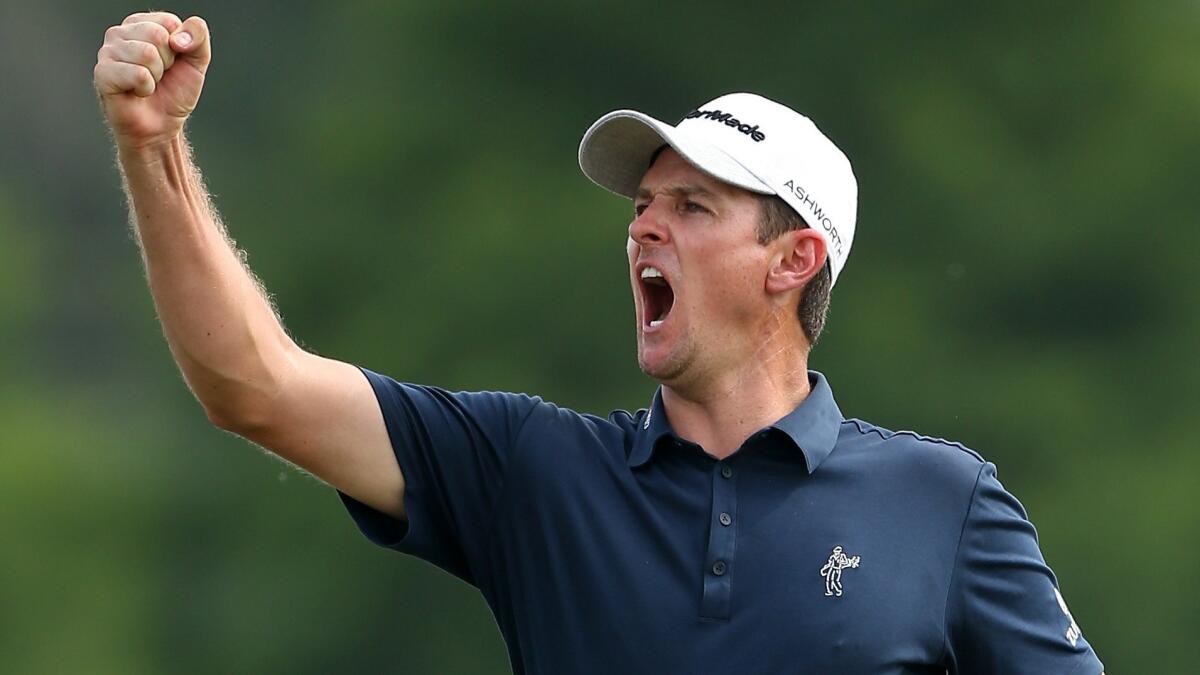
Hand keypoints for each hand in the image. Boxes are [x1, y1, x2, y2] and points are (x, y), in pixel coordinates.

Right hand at [94, 12, 210, 150]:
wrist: (161, 126)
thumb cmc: (174, 93)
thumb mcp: (197, 61)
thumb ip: (198, 35)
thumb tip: (179, 36)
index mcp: (141, 24)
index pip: (169, 22)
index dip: (179, 47)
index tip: (172, 62)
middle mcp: (120, 33)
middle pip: (157, 35)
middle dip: (167, 62)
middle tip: (159, 76)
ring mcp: (107, 52)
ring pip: (147, 53)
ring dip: (156, 76)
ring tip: (148, 83)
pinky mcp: (102, 72)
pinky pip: (138, 74)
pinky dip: (146, 89)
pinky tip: (137, 92)